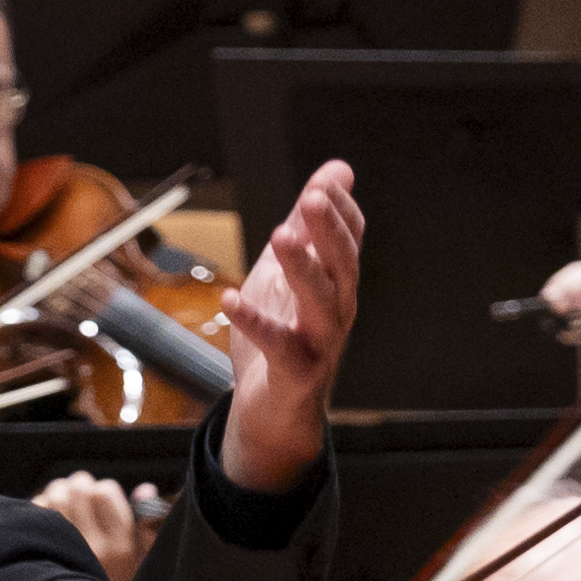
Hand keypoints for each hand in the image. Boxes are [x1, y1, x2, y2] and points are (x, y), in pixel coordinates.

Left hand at [33, 470, 150, 580]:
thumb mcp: (141, 565)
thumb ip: (146, 527)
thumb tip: (144, 489)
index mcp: (120, 547)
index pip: (105, 493)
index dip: (102, 489)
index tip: (101, 498)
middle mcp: (90, 547)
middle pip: (78, 490)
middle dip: (79, 486)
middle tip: (78, 493)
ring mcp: (62, 551)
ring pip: (54, 496)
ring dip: (57, 493)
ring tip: (61, 502)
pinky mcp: (37, 553)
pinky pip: (34, 512)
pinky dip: (39, 507)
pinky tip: (45, 519)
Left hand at [214, 156, 363, 494]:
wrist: (272, 409)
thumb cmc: (284, 336)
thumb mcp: (290, 271)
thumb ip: (308, 223)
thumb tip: (338, 170)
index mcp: (337, 284)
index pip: (350, 240)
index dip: (341, 211)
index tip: (326, 182)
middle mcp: (337, 312)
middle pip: (342, 266)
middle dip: (328, 231)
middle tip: (313, 198)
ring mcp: (321, 344)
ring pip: (320, 304)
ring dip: (302, 269)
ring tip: (280, 237)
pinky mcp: (295, 374)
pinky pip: (279, 347)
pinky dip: (255, 323)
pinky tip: (230, 300)